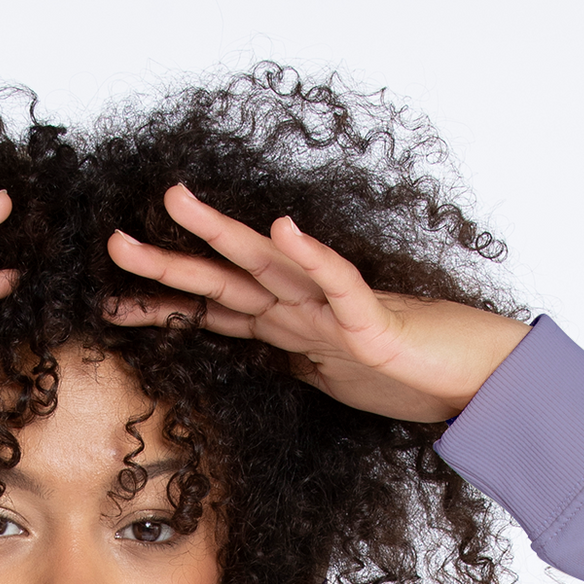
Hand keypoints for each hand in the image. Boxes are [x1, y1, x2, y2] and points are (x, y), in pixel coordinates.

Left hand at [106, 183, 527, 425]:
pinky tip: (281, 228)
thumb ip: (297, 366)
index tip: (110, 305)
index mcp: (290, 331)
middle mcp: (304, 313)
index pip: (214, 315)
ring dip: (222, 235)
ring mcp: (335, 314)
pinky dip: (310, 257)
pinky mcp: (373, 325)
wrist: (473, 380)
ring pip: (269, 267)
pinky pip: (338, 285)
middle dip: (167, 265)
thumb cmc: (410, 375)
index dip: (163, 308)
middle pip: (225, 283)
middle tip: (112, 244)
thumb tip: (268, 365)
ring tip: (176, 203)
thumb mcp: (333, 381)